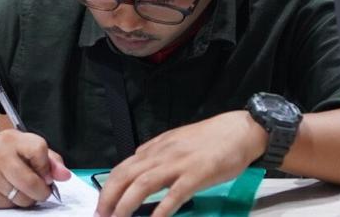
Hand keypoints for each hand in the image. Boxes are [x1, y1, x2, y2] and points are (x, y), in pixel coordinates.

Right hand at [0, 130, 70, 207]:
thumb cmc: (0, 153)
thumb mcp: (24, 145)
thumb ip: (49, 159)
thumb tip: (65, 175)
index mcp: (12, 140)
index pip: (39, 150)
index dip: (46, 165)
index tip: (44, 170)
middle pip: (32, 183)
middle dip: (42, 190)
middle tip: (40, 187)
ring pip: (24, 199)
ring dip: (28, 198)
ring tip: (20, 187)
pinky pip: (11, 207)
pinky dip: (14, 202)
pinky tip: (7, 190)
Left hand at [95, 111, 267, 216]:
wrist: (239, 131)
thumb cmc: (209, 138)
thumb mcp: (175, 139)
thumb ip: (155, 150)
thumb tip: (136, 158)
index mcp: (155, 148)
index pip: (122, 167)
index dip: (108, 187)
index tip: (101, 204)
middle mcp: (162, 154)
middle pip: (126, 176)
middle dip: (109, 197)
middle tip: (101, 215)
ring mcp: (178, 164)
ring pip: (143, 184)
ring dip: (126, 204)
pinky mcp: (196, 175)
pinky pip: (174, 195)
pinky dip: (161, 210)